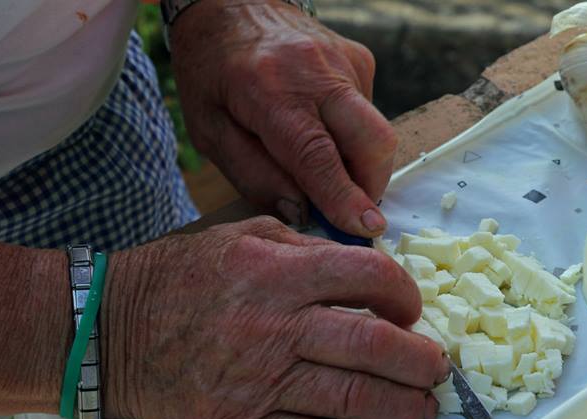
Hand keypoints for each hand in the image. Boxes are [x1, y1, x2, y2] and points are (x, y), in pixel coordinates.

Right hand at [102, 217, 446, 418]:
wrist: (108, 332)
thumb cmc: (180, 279)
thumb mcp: (242, 237)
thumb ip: (307, 248)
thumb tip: (369, 266)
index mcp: (278, 273)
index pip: (371, 278)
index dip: (407, 295)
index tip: (413, 311)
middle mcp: (275, 327)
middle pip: (374, 345)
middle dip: (420, 362)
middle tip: (435, 370)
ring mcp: (260, 383)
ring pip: (355, 400)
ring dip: (404, 409)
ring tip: (424, 410)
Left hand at [170, 0, 395, 236]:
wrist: (230, 4)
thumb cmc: (212, 72)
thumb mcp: (210, 133)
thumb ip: (255, 177)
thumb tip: (301, 213)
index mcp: (269, 90)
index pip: (318, 155)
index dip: (344, 197)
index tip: (366, 228)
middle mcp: (316, 71)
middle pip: (373, 140)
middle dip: (371, 186)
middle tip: (350, 209)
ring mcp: (345, 62)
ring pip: (376, 132)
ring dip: (357, 161)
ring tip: (320, 160)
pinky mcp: (360, 61)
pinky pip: (369, 114)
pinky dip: (352, 135)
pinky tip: (322, 125)